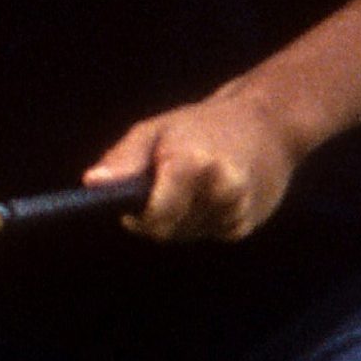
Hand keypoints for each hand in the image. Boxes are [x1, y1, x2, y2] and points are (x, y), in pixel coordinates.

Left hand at [87, 84, 300, 241]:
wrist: (269, 124)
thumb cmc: (203, 124)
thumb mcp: (157, 129)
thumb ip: (124, 159)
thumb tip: (91, 184)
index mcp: (192, 164)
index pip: (155, 216)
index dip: (136, 217)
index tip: (127, 207)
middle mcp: (219, 191)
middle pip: (167, 231)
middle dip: (154, 219)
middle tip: (158, 188)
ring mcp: (237, 211)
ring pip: (185, 235)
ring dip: (178, 219)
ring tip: (189, 183)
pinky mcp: (246, 226)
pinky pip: (206, 234)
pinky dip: (200, 220)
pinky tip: (210, 194)